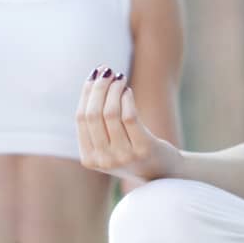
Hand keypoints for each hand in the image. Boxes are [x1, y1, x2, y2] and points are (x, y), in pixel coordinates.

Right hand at [76, 66, 180, 180]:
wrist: (162, 171)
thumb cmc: (131, 150)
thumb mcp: (108, 143)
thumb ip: (96, 121)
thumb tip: (94, 79)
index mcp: (89, 159)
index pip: (81, 118)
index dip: (86, 93)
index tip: (93, 75)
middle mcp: (104, 160)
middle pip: (93, 114)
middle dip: (99, 87)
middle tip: (106, 71)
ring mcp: (123, 156)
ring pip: (111, 113)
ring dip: (114, 89)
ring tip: (120, 77)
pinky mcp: (144, 149)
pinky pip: (130, 117)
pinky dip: (127, 98)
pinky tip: (128, 91)